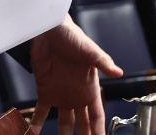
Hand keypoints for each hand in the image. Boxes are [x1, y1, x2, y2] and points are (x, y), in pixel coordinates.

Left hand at [30, 16, 122, 134]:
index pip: (96, 115)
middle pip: (82, 123)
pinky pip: (41, 112)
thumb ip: (104, 63)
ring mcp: (61, 94)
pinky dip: (36, 124)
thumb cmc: (73, 37)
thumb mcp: (90, 51)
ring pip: (63, 122)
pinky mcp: (45, 90)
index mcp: (90, 88)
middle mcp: (76, 95)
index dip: (99, 130)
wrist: (50, 30)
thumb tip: (119, 72)